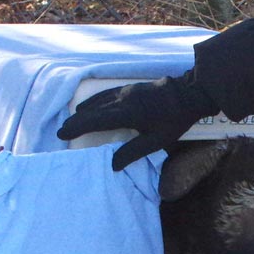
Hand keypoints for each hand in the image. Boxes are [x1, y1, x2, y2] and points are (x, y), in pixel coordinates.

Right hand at [57, 70, 217, 170]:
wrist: (190, 93)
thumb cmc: (175, 120)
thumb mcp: (156, 141)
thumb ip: (132, 152)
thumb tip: (112, 165)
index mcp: (126, 114)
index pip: (94, 120)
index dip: (77, 127)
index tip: (63, 134)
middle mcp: (121, 100)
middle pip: (92, 110)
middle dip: (76, 120)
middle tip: (63, 130)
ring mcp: (125, 92)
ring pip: (98, 101)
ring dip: (84, 111)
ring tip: (74, 120)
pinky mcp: (130, 88)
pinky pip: (105, 94)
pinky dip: (94, 101)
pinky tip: (91, 106)